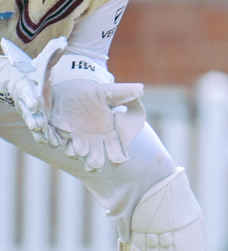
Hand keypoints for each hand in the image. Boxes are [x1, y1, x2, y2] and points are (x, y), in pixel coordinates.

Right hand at [0, 37, 62, 146]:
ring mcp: (32, 112)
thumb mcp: (43, 60)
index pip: (27, 93)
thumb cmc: (33, 69)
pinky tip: (56, 145)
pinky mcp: (38, 119)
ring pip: (35, 123)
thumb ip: (53, 51)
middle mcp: (28, 101)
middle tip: (39, 125)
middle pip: (30, 112)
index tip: (35, 101)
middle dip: (34, 118)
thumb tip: (62, 41)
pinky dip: (47, 137)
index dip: (30, 97)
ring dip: (42, 132)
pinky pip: (42, 130)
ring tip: (50, 140)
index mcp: (28, 87)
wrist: (21, 81)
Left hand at [44, 55, 143, 171]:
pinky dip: (64, 141)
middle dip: (94, 162)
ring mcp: (78, 140)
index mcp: (110, 134)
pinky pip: (63, 145)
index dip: (118, 158)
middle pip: (96, 162)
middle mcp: (94, 141)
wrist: (71, 90)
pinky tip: (67, 130)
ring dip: (78, 151)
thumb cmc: (94, 93)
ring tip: (77, 142)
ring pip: (78, 155)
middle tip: (93, 159)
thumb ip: (125, 93)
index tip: (118, 158)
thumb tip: (141, 89)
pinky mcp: (63, 136)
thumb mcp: (109, 91)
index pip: (117, 154)